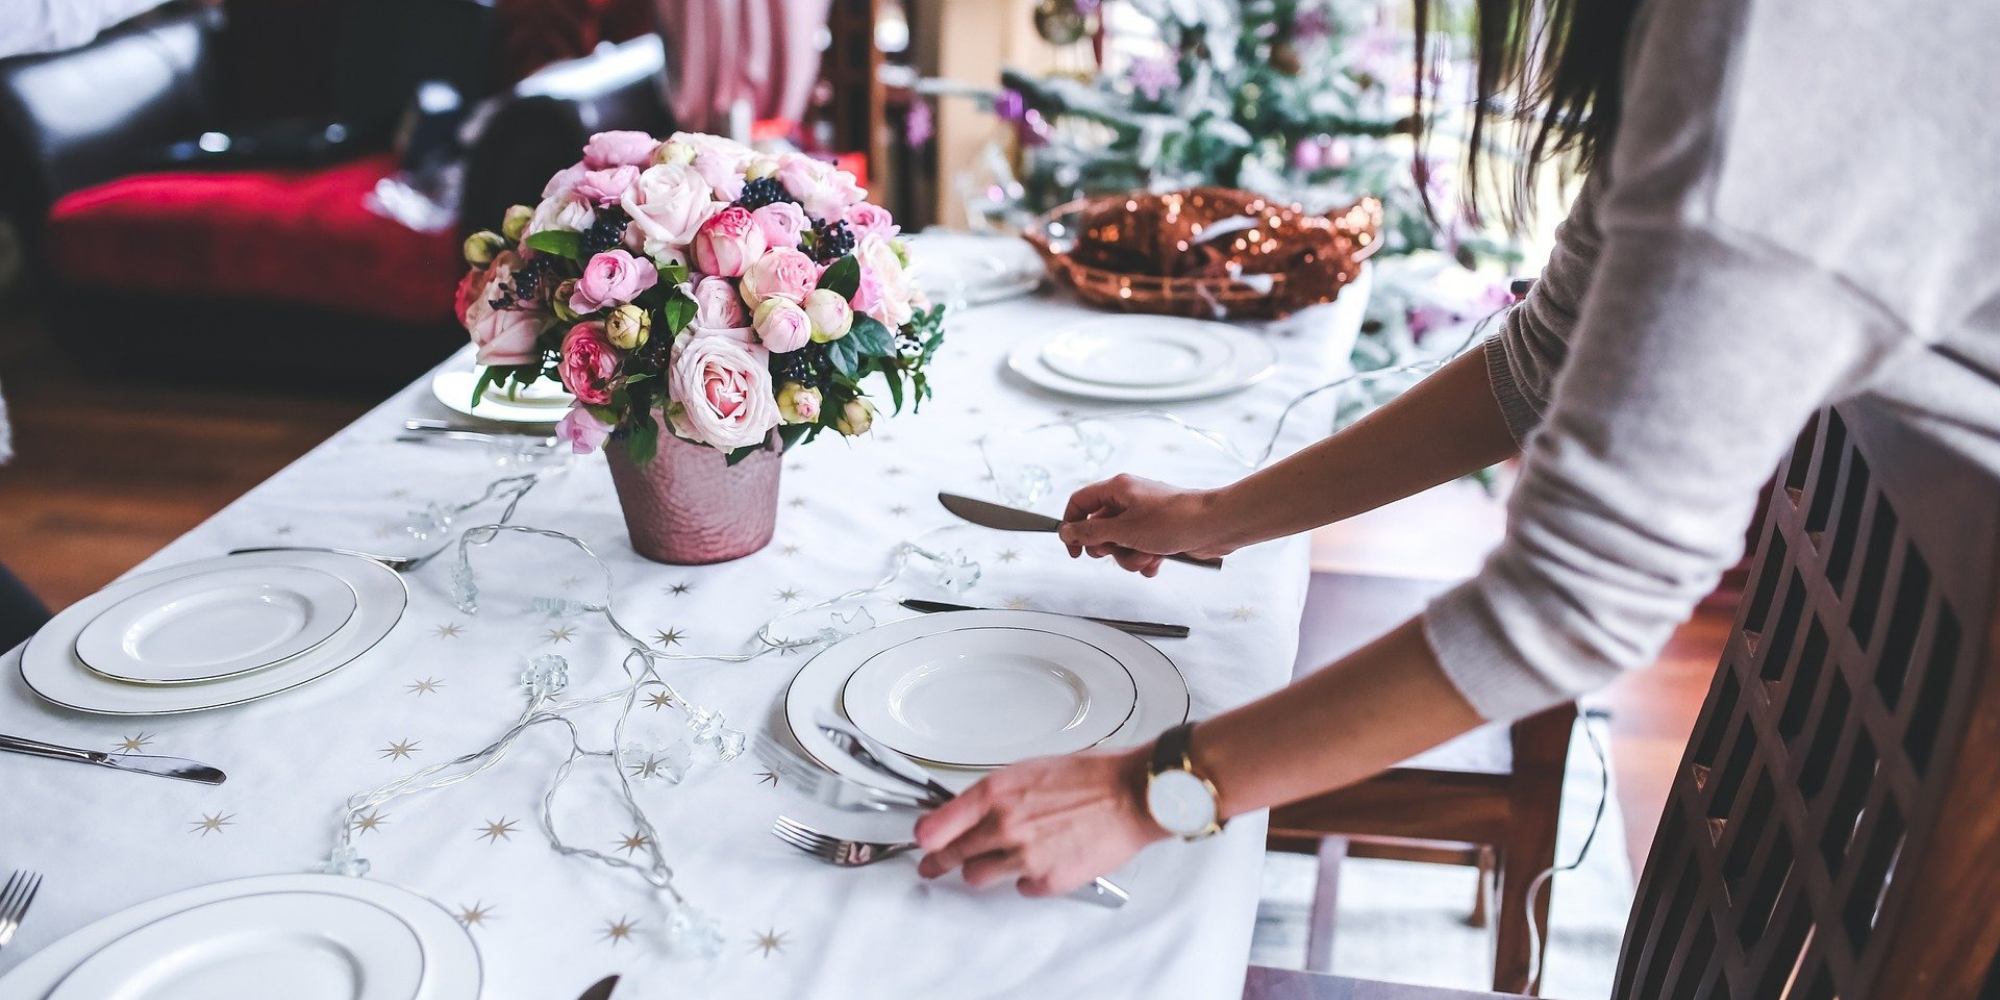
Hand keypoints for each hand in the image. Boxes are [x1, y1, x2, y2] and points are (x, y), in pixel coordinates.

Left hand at [913, 748, 1168, 896]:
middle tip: (932, 866)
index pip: (937, 825)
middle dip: (939, 862)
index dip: (925, 837)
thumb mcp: (1031, 770)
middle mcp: (1004, 825)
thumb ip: (998, 794)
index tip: (923, 841)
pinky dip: (1026, 878)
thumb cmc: (1092, 777)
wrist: (1132, 795)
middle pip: (952, 855)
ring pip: (978, 877)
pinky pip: (1020, 887)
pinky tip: (1040, 862)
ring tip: (995, 861)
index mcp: (996, 793)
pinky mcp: (1046, 880)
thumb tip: (976, 810)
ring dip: (982, 870)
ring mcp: (1024, 856)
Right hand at [1058, 475, 1237, 576]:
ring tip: (1147, 555)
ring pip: (1120, 545)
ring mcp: (1145, 518)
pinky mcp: (1159, 533)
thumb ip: (1091, 532)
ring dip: (1130, 558)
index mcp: (1118, 489)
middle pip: (1100, 529)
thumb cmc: (1174, 520)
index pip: (1080, 502)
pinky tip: (1158, 560)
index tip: (1074, 549)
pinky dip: (1146, 560)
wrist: (1214, 526)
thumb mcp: (1124, 530)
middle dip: (1109, 548)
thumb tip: (1066, 531)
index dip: (1072, 526)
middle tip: (1119, 549)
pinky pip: (1139, 551)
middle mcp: (1130, 501)